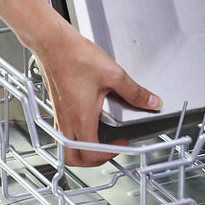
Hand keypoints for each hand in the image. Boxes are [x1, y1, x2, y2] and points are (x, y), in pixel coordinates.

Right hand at [32, 24, 161, 167]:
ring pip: (65, 147)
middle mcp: (67, 120)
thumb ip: (135, 92)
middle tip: (108, 150)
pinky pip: (62, 132)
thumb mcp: (113, 74)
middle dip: (92, 161)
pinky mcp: (57, 107)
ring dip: (81, 151)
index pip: (92, 153)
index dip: (110, 154)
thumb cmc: (75, 57)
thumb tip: (151, 101)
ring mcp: (60, 115)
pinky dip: (74, 137)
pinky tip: (87, 122)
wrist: (52, 44)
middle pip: (73, 158)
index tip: (122, 142)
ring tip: (98, 141)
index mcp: (82, 118)